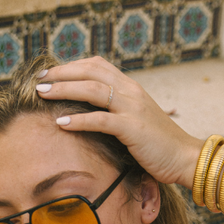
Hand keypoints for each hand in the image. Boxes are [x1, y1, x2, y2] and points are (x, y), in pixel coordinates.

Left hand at [36, 55, 201, 187]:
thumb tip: (94, 113)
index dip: (72, 66)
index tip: (51, 74)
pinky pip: (100, 120)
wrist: (185, 157)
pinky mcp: (132, 128)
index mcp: (131, 87)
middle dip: (60, 74)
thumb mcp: (136, 121)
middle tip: (38, 80)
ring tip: (42, 94)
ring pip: (91, 90)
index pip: (97, 65)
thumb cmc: (159, 145)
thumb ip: (117, 112)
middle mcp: (130, 91)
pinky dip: (78, 120)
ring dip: (63, 90)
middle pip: (90, 72)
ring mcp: (132, 108)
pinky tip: (60, 123)